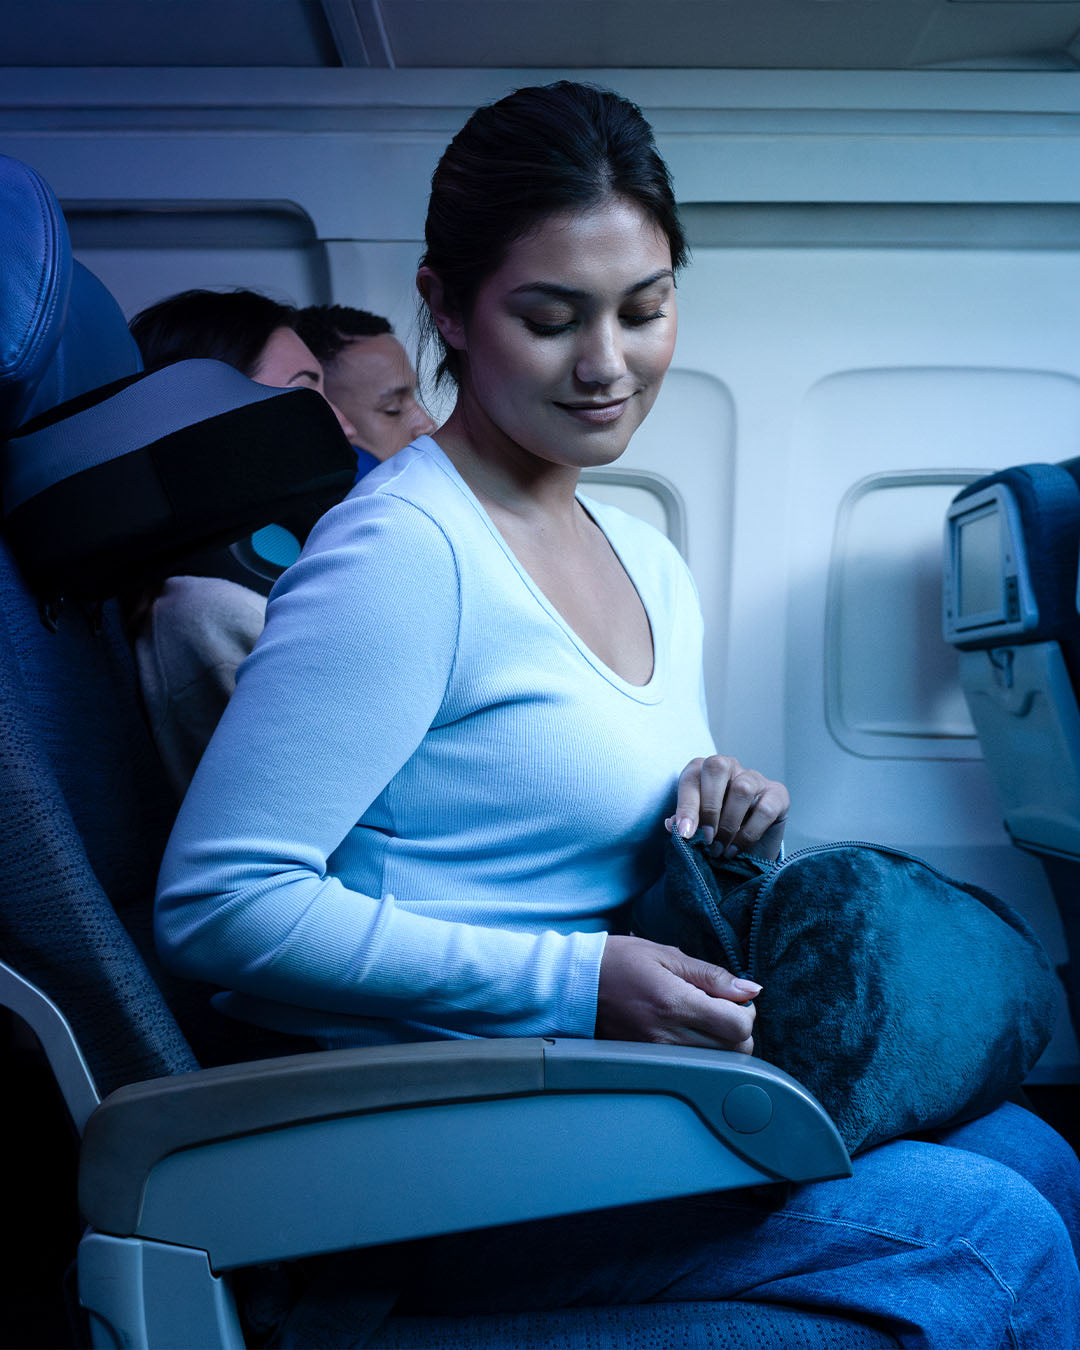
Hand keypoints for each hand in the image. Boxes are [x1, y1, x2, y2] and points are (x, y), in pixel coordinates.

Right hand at [596, 934, 758, 1051]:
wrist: (574, 983)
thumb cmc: (618, 961)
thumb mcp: (666, 954)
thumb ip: (712, 975)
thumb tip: (751, 989)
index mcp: (674, 1003)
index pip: (737, 1026)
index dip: (746, 1011)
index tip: (733, 998)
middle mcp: (667, 1035)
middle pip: (735, 1051)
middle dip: (738, 1030)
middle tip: (721, 1008)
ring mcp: (657, 1053)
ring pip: (717, 1064)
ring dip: (722, 1044)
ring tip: (703, 1020)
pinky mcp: (648, 1062)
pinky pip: (692, 1067)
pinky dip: (702, 1053)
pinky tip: (688, 1033)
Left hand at [665, 754, 788, 860]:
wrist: (749, 847)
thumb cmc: (715, 830)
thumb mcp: (696, 827)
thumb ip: (683, 823)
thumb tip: (672, 825)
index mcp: (703, 770)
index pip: (692, 777)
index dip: (686, 806)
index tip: (684, 833)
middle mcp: (730, 767)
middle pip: (717, 767)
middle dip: (709, 807)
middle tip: (707, 839)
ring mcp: (755, 778)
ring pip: (742, 788)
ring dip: (729, 824)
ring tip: (720, 849)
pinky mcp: (778, 794)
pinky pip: (765, 809)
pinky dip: (749, 833)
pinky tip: (736, 849)